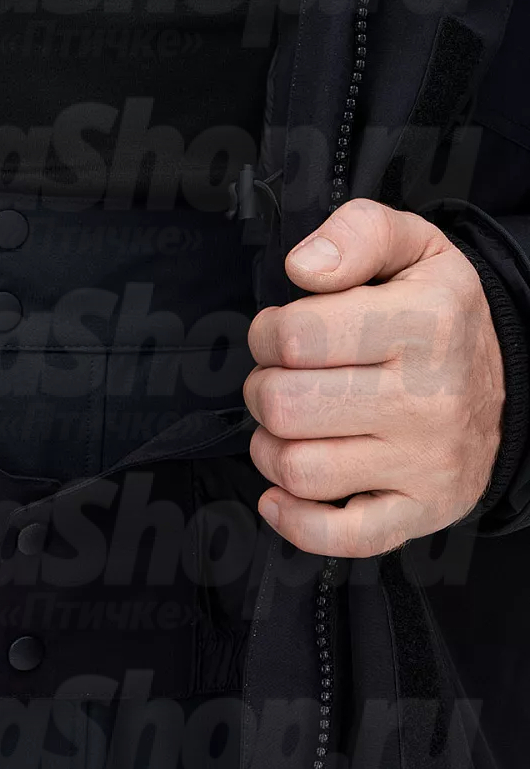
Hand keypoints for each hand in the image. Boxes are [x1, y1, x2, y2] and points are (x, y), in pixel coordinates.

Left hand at [243, 198, 504, 556]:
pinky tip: (282, 493)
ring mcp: (426, 464)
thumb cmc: (439, 314)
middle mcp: (429, 399)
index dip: (267, 332)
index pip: (292, 336)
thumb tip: (304, 266)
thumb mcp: (413, 247)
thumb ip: (356, 232)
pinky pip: (340, 536)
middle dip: (263, 388)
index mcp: (424, 324)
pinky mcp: (422, 511)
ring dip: (271, 446)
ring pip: (296, 468)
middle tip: (284, 379)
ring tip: (291, 425)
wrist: (510, 381)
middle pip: (283, 405)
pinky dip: (294, 519)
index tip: (282, 335)